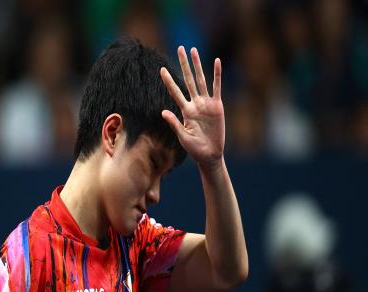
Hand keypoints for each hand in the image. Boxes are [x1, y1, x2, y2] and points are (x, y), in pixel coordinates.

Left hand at [160, 46, 224, 168]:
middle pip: (188, 80)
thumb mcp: (182, 137)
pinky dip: (217, 74)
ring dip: (197, 65)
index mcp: (185, 111)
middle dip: (183, 64)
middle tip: (180, 48)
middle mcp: (195, 104)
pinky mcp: (217, 106)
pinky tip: (216, 62)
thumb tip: (163, 112)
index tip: (161, 69)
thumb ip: (174, 123)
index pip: (175, 92)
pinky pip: (217, 87)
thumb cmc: (195, 149)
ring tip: (193, 50)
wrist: (210, 155)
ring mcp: (206, 104)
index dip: (168, 81)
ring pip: (201, 80)